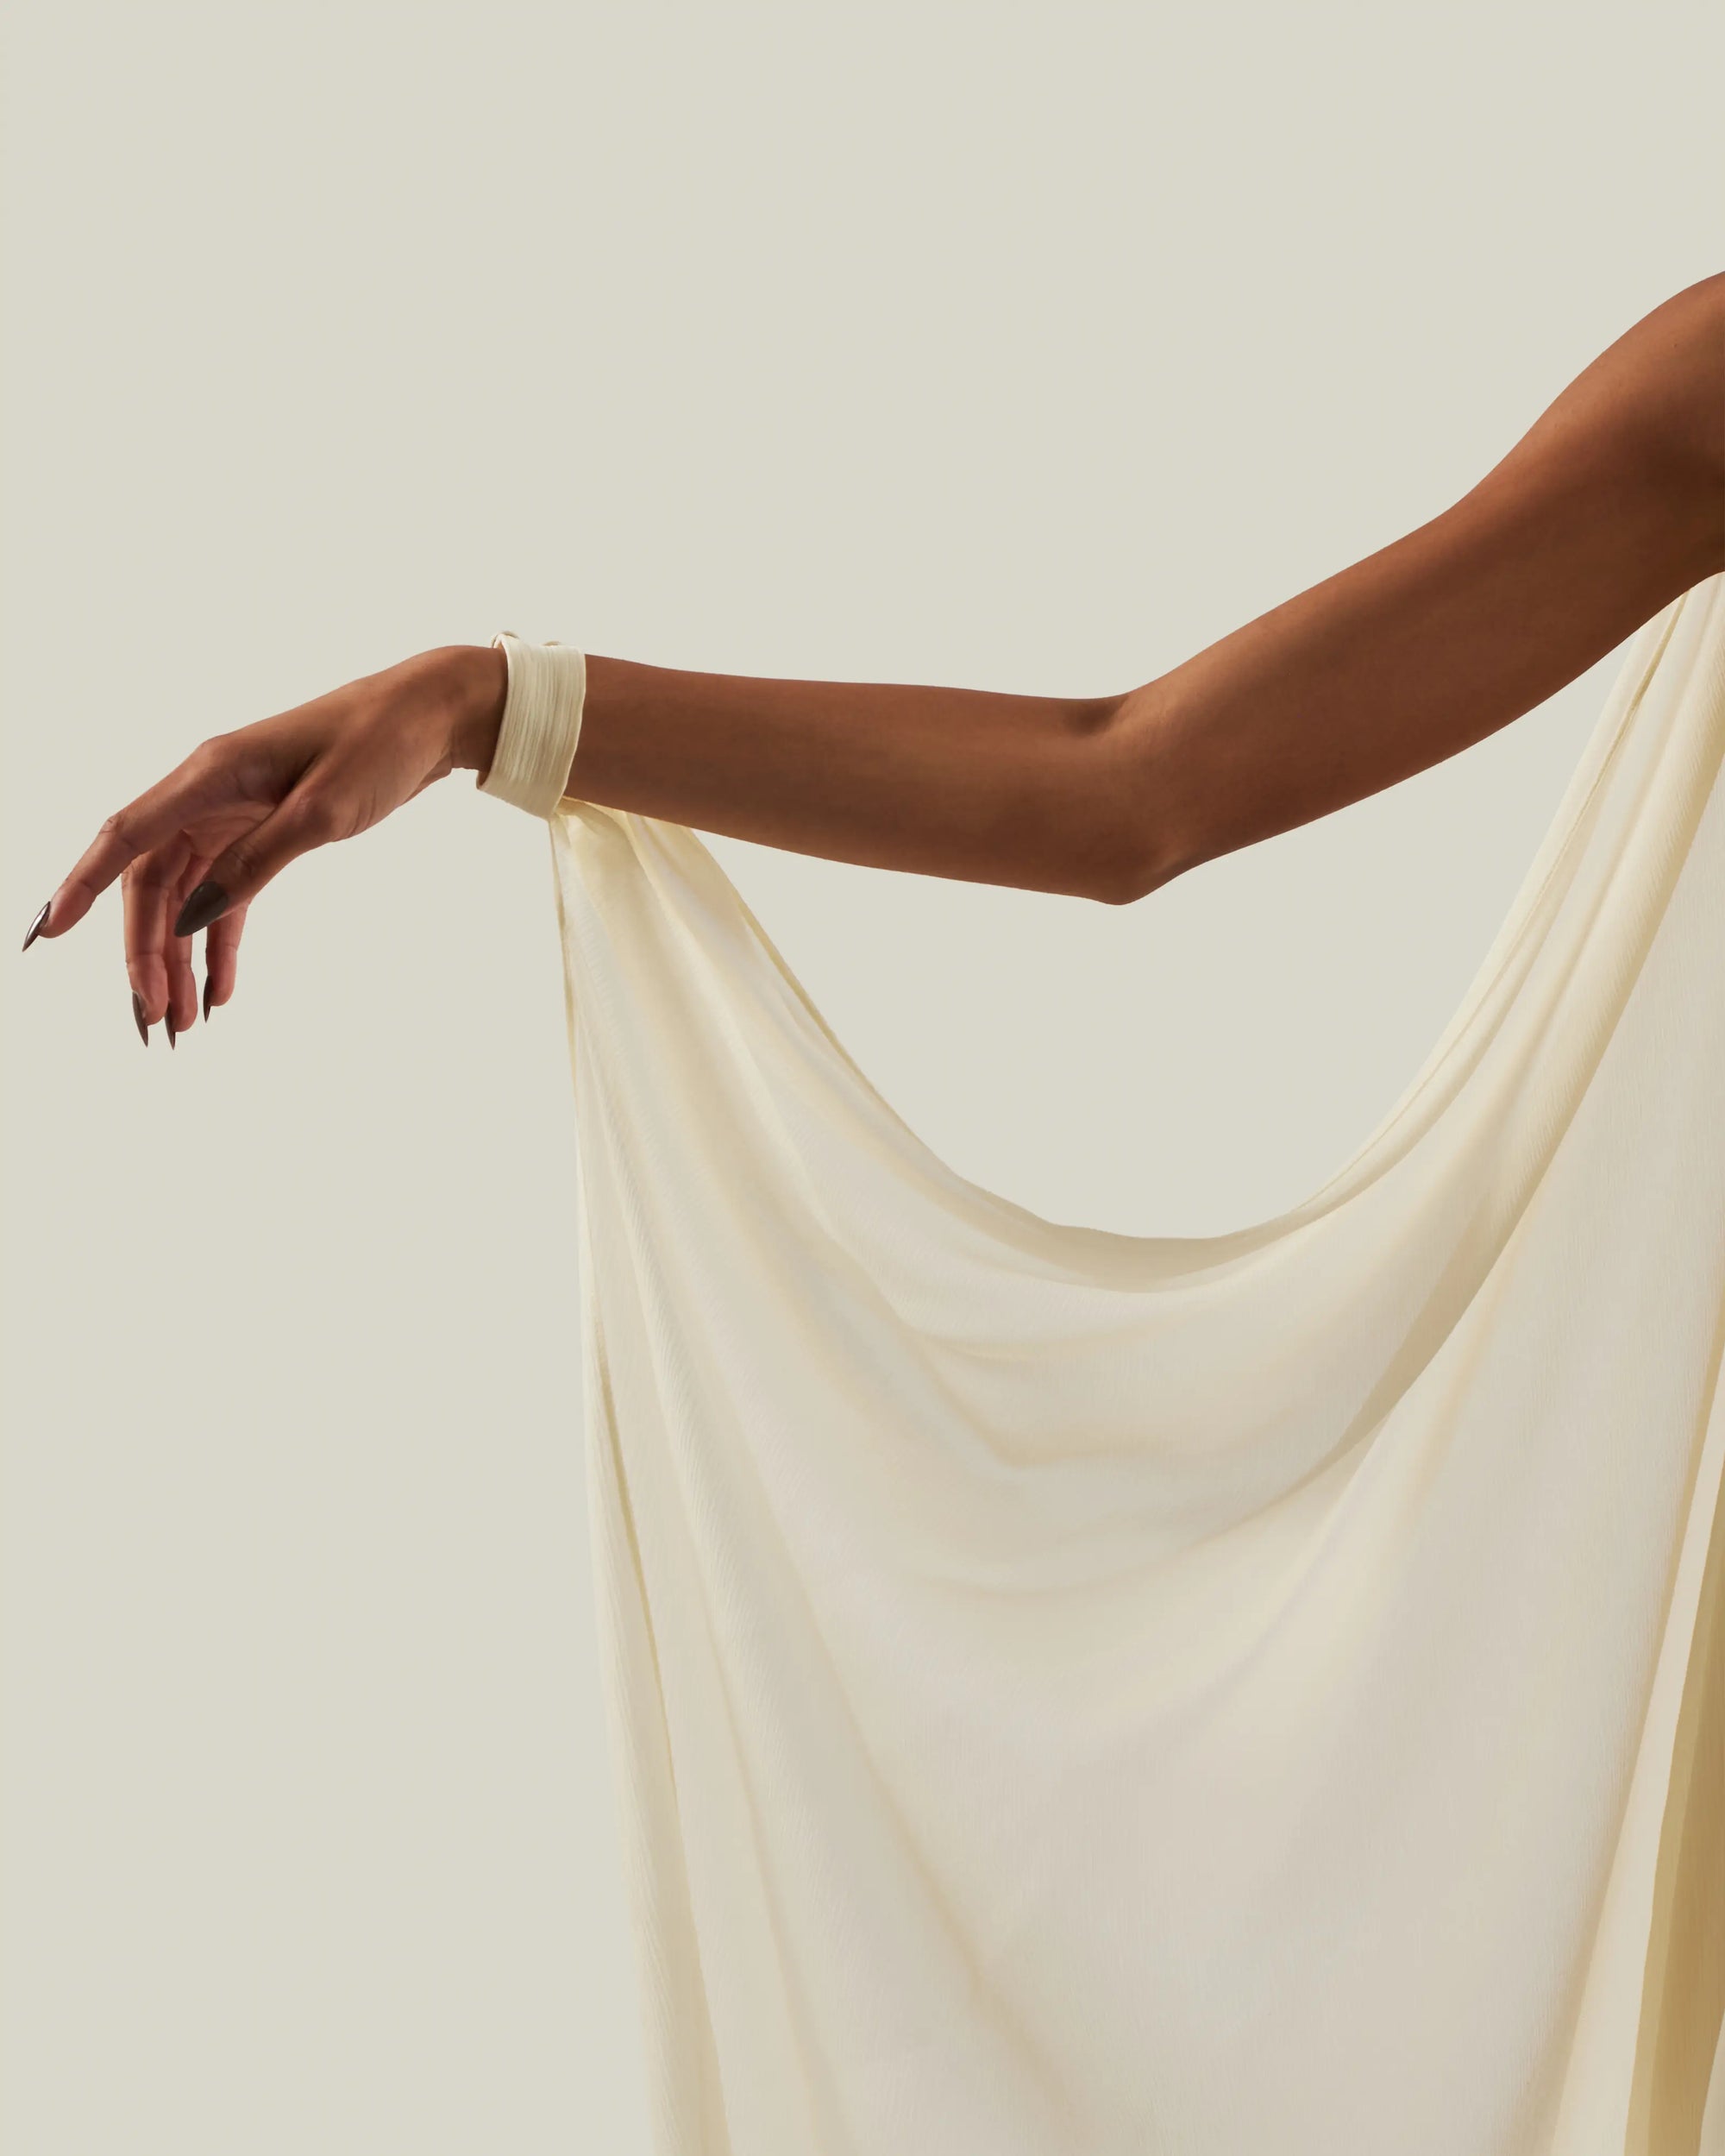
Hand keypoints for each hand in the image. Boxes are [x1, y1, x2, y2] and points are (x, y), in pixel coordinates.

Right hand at [21, 643, 506, 1040]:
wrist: (430, 717)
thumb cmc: (378, 746)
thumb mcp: (320, 811)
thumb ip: (254, 864)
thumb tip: (191, 917)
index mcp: (209, 774)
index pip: (125, 838)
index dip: (80, 886)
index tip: (48, 935)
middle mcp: (208, 792)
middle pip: (150, 881)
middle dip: (145, 951)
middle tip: (153, 1017)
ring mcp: (234, 812)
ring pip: (184, 895)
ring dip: (179, 956)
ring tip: (180, 1020)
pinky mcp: (264, 830)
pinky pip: (226, 893)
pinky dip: (220, 941)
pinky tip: (219, 989)